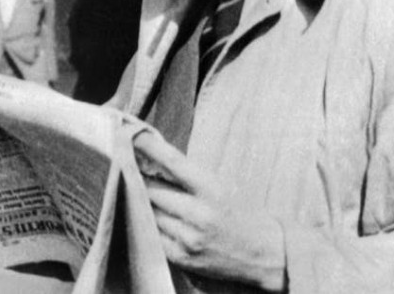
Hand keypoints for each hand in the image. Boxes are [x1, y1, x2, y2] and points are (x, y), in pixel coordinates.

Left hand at [132, 131, 285, 290]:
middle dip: (139, 179)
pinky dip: (150, 225)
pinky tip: (151, 218)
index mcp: (212, 190)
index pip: (174, 163)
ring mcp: (189, 239)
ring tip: (139, 193)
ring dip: (142, 203)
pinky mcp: (182, 258)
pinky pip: (153, 236)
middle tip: (129, 167)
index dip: (150, 148)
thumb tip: (152, 162)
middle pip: (153, 191)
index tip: (132, 135)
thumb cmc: (241, 214)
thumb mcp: (220, 187)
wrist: (265, 254)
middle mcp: (199, 215)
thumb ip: (188, 177)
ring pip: (149, 213)